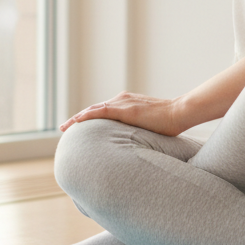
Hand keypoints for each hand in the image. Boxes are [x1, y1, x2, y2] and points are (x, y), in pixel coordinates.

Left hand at [60, 91, 185, 136]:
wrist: (180, 112)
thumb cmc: (170, 122)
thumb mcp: (149, 125)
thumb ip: (139, 130)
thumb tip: (136, 144)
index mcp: (128, 103)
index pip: (103, 110)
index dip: (89, 117)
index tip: (77, 126)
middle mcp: (123, 100)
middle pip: (95, 109)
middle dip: (78, 118)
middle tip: (64, 128)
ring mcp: (124, 103)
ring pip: (94, 109)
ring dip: (78, 118)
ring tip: (65, 127)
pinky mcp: (125, 109)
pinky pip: (101, 111)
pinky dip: (86, 116)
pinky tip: (76, 121)